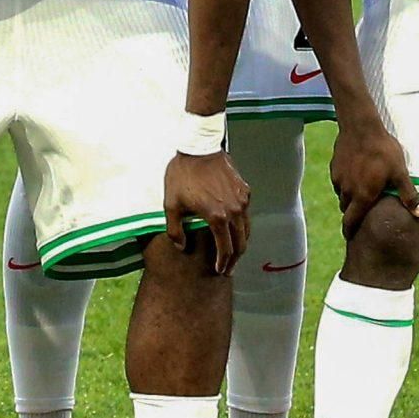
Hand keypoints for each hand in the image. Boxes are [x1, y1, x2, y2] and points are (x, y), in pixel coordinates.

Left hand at [163, 150, 250, 273]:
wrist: (199, 147)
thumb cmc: (182, 175)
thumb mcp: (171, 204)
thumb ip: (175, 230)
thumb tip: (182, 247)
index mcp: (217, 217)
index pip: (226, 249)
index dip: (223, 263)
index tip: (219, 270)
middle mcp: (234, 211)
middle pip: (241, 243)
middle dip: (235, 259)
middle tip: (228, 268)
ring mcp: (242, 200)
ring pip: (246, 229)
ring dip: (240, 243)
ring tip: (232, 252)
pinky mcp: (244, 190)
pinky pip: (246, 213)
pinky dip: (242, 225)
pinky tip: (233, 228)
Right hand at [329, 117, 415, 235]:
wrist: (361, 126)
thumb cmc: (383, 151)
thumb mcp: (400, 172)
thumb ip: (408, 195)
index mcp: (363, 196)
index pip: (351, 221)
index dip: (350, 230)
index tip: (351, 236)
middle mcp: (347, 191)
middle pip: (346, 209)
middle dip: (352, 213)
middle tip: (360, 213)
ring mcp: (339, 178)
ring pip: (342, 195)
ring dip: (349, 198)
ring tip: (360, 192)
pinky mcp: (334, 167)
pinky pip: (338, 181)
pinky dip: (345, 183)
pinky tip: (354, 174)